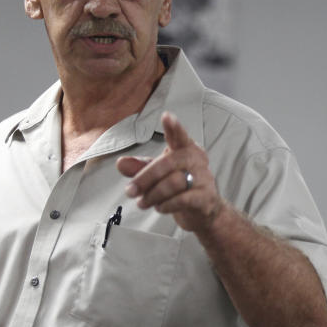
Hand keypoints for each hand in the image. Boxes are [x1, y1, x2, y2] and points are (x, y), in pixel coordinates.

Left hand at [117, 112, 225, 234]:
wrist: (203, 210)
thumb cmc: (180, 186)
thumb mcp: (157, 174)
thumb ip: (139, 167)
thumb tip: (120, 163)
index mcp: (184, 148)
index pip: (179, 135)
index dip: (173, 127)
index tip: (167, 116)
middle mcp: (196, 159)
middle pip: (167, 163)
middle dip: (145, 178)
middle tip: (130, 191)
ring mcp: (204, 178)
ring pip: (174, 182)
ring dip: (153, 195)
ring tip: (143, 202)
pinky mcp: (205, 197)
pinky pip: (182, 199)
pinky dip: (166, 205)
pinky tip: (159, 207)